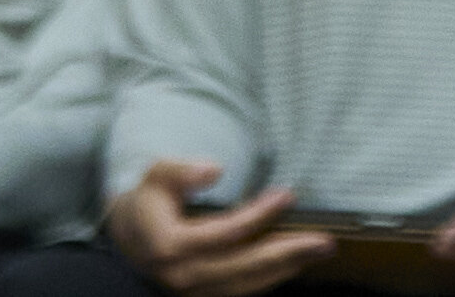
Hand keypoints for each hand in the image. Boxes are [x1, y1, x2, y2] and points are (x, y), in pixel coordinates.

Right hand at [108, 160, 336, 296]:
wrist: (131, 234)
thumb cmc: (149, 200)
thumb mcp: (156, 174)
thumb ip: (181, 170)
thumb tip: (213, 169)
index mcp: (168, 246)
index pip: (222, 234)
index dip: (257, 216)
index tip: (287, 194)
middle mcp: (181, 275)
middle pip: (241, 267)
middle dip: (285, 253)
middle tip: (324, 241)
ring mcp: (192, 290)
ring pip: (245, 285)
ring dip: (285, 269)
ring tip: (318, 251)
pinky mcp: (203, 294)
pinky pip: (241, 290)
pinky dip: (270, 278)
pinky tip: (295, 263)